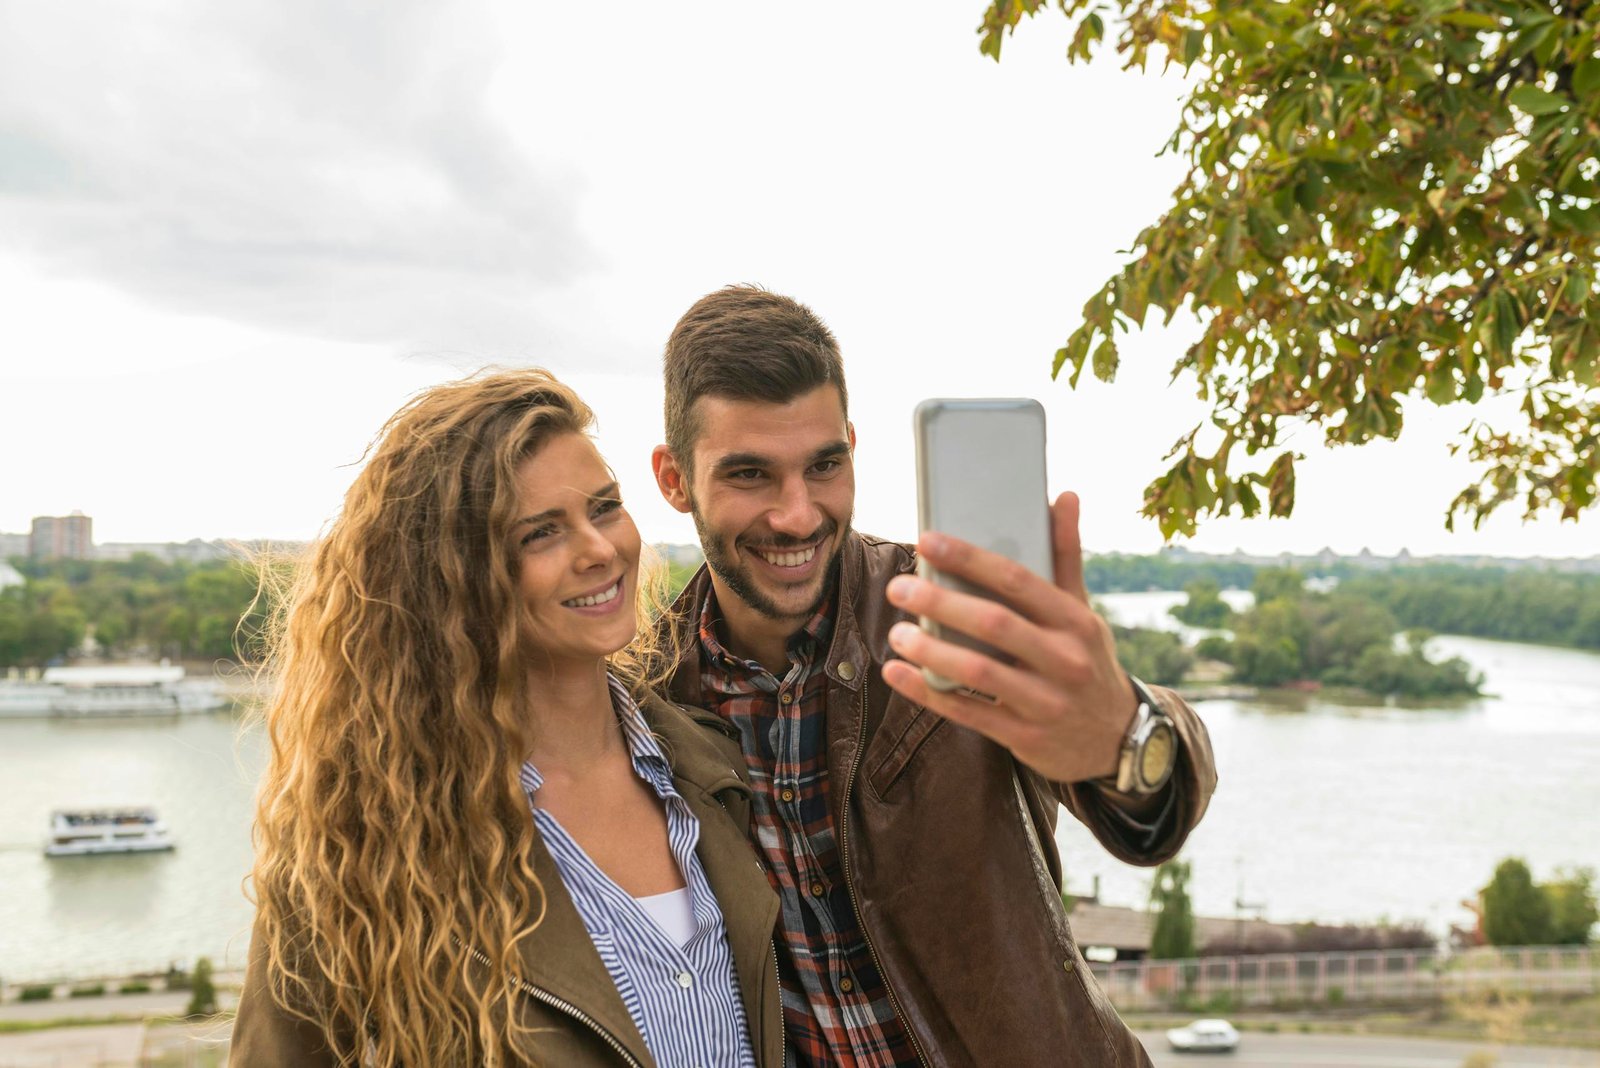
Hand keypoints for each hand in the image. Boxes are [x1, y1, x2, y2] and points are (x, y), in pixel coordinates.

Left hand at [882, 491, 1137, 784]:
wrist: (1117, 739)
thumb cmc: (1087, 661)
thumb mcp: (1084, 612)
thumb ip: (1066, 557)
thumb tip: (1066, 496)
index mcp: (1075, 621)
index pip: (1018, 581)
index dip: (970, 559)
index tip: (927, 541)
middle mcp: (1064, 660)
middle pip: (994, 624)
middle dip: (941, 603)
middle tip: (899, 588)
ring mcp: (1045, 702)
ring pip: (978, 671)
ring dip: (931, 650)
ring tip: (897, 634)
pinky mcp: (1025, 736)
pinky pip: (968, 712)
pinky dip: (928, 692)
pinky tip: (898, 674)